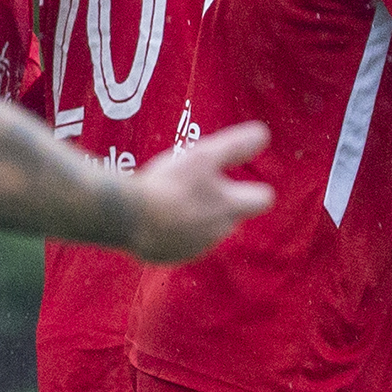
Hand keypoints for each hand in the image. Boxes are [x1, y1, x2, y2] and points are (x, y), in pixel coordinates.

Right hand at [123, 121, 273, 261]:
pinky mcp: (169, 257)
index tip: (239, 178)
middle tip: (193, 182)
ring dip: (193, 215)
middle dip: (218, 201)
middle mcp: (217, 233)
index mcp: (230, 208)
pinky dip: (172, 230)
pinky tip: (154, 215)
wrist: (127, 217)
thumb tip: (264, 134)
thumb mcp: (204, 155)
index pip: (262, 200)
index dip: (254, 188)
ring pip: (203, 229)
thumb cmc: (168, 184)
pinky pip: (178, 242)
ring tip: (169, 196)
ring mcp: (193, 248)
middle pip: (230, 215)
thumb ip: (236, 146)